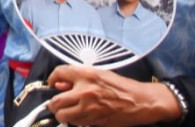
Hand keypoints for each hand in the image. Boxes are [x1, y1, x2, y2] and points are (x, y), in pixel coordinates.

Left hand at [45, 65, 182, 126]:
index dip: (52, 78)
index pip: (59, 73)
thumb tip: (60, 84)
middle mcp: (86, 91)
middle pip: (55, 101)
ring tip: (68, 112)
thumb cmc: (123, 87)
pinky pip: (77, 123)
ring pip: (63, 116)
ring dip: (63, 114)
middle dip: (53, 104)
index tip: (52, 83)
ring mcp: (90, 108)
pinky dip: (75, 121)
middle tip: (56, 104)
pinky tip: (80, 116)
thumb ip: (79, 78)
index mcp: (87, 75)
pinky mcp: (95, 121)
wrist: (142, 101)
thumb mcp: (100, 74)